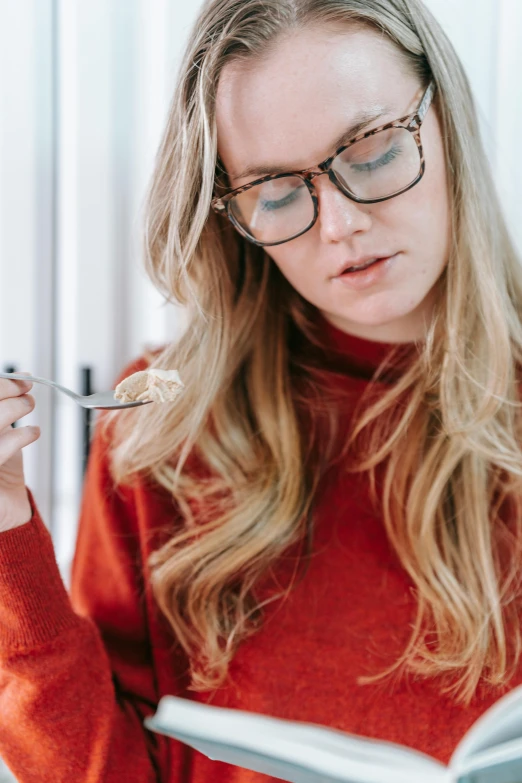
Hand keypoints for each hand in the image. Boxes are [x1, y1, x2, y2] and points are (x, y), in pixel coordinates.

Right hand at [0, 373, 39, 532]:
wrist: (4, 508)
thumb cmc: (0, 467)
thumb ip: (2, 406)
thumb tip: (19, 379)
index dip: (0, 384)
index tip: (20, 378)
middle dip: (6, 389)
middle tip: (27, 388)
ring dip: (16, 407)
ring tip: (29, 406)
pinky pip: (1, 449)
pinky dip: (22, 435)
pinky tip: (33, 431)